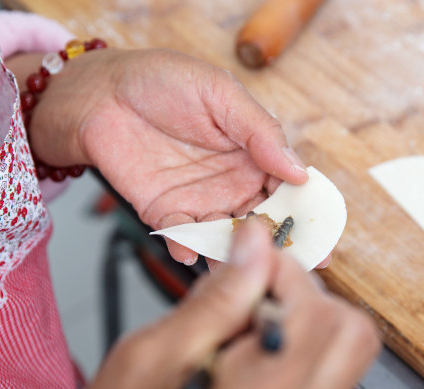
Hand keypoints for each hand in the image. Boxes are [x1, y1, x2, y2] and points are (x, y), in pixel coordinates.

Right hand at [14, 221, 379, 388]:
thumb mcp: (149, 355)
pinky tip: (245, 378)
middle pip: (354, 336)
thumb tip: (256, 246)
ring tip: (241, 345)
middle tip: (255, 302)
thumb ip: (218, 297)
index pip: (321, 311)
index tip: (254, 268)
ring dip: (302, 335)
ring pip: (343, 364)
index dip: (288, 273)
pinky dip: (293, 371)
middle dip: (309, 301)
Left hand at [26, 48, 324, 265]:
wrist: (100, 91)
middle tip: (289, 268)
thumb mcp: (220, 94)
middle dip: (277, 247)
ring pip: (228, 239)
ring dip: (237, 257)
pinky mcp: (166, 214)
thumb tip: (300, 171)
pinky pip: (184, 240)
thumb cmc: (162, 81)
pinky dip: (189, 251)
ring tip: (242, 272)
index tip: (323, 238)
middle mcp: (233, 183)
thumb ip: (260, 132)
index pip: (288, 190)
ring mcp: (201, 202)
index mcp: (254, 154)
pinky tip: (190, 253)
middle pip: (264, 223)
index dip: (306, 214)